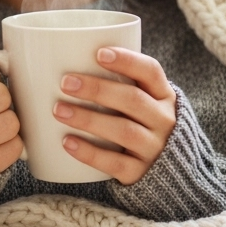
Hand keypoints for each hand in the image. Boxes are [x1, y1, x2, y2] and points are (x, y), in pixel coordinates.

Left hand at [53, 47, 176, 184]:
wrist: (167, 171)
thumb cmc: (141, 124)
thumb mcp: (145, 102)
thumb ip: (121, 84)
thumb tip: (69, 57)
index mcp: (164, 96)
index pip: (151, 71)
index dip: (127, 61)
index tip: (99, 53)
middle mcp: (164, 120)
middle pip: (133, 100)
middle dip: (98, 89)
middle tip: (66, 82)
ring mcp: (154, 148)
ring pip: (124, 131)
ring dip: (89, 119)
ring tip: (59, 110)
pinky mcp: (140, 173)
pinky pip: (115, 163)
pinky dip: (89, 152)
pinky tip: (67, 142)